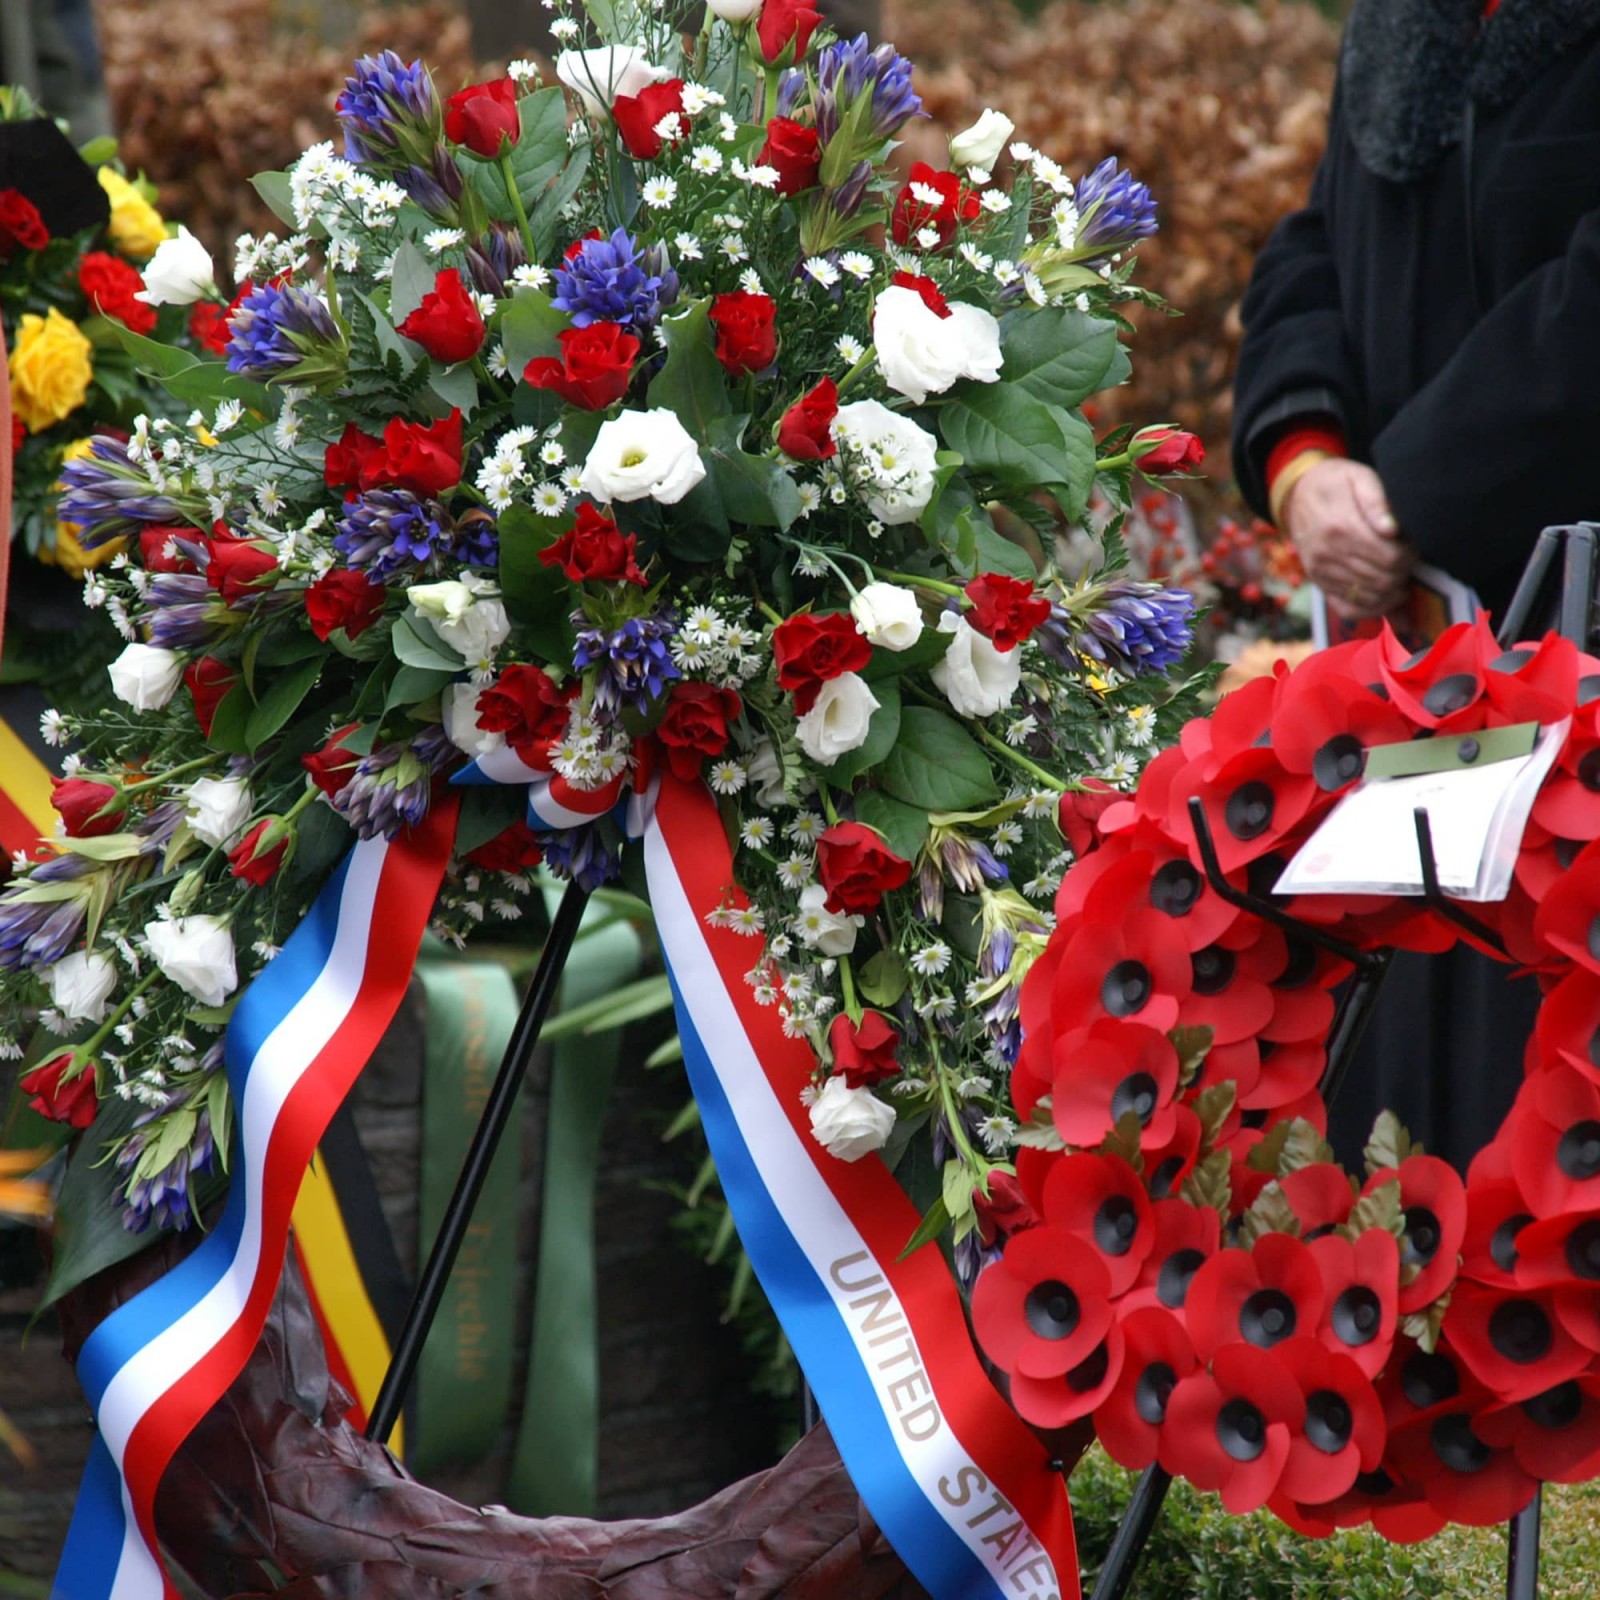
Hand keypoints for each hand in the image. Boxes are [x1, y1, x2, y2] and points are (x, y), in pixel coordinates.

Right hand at [1280, 458, 1415, 619]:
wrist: (1297, 494)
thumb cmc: (1336, 483)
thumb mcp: (1359, 477)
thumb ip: (1377, 501)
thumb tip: (1392, 530)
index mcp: (1342, 528)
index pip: (1390, 558)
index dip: (1410, 556)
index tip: (1412, 546)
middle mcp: (1329, 554)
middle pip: (1382, 581)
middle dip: (1403, 574)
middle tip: (1408, 561)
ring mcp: (1322, 572)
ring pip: (1369, 598)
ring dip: (1391, 592)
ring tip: (1400, 577)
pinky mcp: (1319, 582)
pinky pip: (1347, 609)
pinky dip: (1371, 609)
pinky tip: (1385, 597)